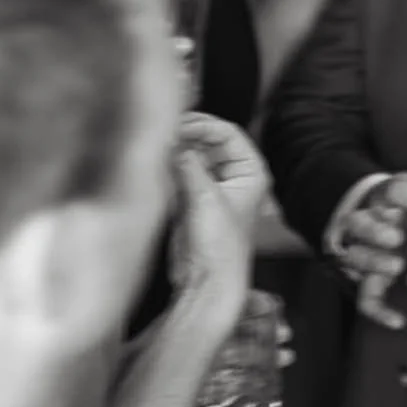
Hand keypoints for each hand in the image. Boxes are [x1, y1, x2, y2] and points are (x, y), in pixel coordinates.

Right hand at [167, 117, 259, 305]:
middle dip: (186, 135)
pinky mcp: (192, 198)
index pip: (227, 132)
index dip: (203, 125)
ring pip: (192, 155)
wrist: (207, 281)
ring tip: (157, 146)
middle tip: (162, 133)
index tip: (178, 125)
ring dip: (175, 150)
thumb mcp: (206, 198)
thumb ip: (187, 164)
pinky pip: (180, 172)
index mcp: (251, 171)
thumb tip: (171, 140)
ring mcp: (212, 186)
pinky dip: (168, 166)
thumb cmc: (221, 246)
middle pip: (208, 141)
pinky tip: (156, 164)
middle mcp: (234, 175)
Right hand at [324, 173, 406, 330]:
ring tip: (397, 267)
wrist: (384, 219)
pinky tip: (399, 321)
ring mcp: (364, 251)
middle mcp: (369, 222)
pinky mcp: (367, 280)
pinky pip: (366, 298)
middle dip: (375, 231)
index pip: (396, 191)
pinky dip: (379, 311)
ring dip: (374, 262)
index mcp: (387, 197)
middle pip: (359, 223)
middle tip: (397, 239)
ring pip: (356, 256)